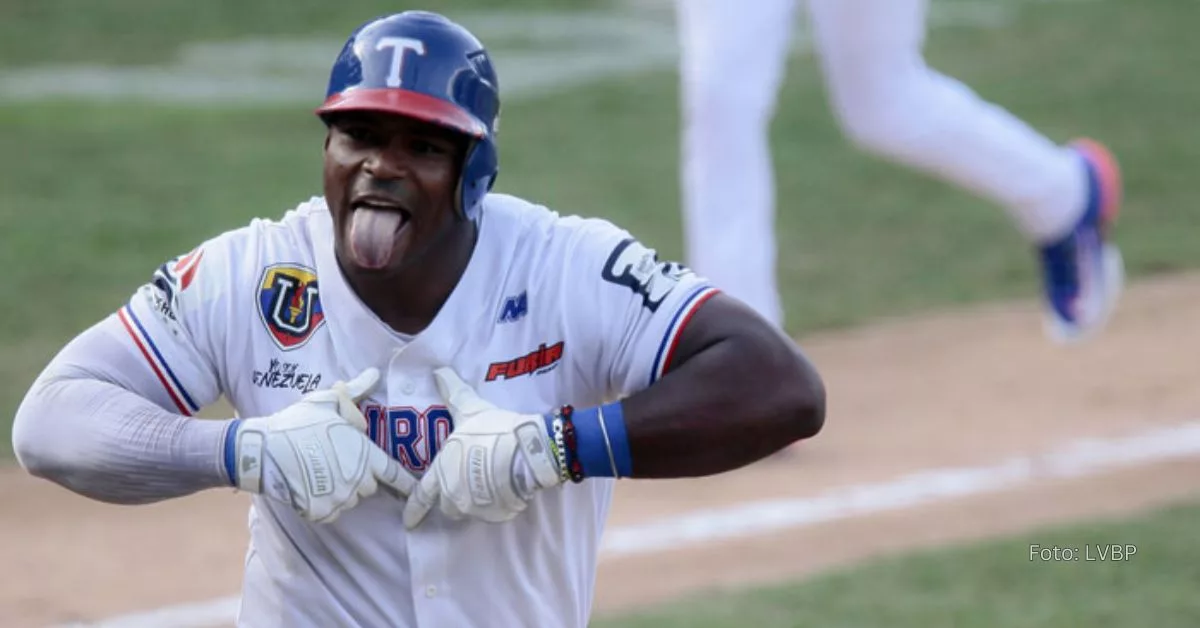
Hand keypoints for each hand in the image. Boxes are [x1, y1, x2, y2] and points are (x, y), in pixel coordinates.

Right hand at [231, 368, 416, 523]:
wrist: (263, 450)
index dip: (406, 483)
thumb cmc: (298, 422)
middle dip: (358, 476)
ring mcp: (340, 498)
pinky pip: (329, 511)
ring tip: (318, 471)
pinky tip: (307, 485)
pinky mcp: (321, 512)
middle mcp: (358, 480)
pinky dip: (321, 503)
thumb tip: (374, 373)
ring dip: (340, 491)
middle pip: (368, 486)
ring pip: (348, 500)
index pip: (395, 474)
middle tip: (335, 461)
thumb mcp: (328, 401)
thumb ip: (355, 391)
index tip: (416, 490)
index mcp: (366, 455)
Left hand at [403, 367, 564, 528]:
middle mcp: (454, 496)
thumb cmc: (493, 431)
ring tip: (488, 484)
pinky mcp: (499, 513)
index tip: (408, 522)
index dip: (414, 509)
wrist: (528, 451)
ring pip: (469, 509)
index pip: (422, 496)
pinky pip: (492, 511)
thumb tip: (438, 371)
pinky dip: (495, 503)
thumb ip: (454, 393)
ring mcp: (477, 507)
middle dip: (453, 496)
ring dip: (474, 500)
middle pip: (447, 504)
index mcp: (442, 473)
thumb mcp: (471, 409)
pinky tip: (505, 488)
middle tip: (466, 483)